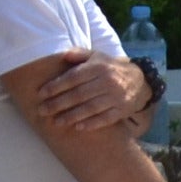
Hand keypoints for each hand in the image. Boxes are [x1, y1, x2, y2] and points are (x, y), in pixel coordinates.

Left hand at [27, 50, 149, 134]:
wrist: (140, 81)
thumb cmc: (110, 69)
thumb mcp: (97, 57)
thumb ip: (79, 54)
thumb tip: (62, 54)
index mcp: (99, 67)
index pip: (74, 77)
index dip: (56, 86)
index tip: (41, 94)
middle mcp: (108, 81)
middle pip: (79, 94)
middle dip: (58, 103)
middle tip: (42, 110)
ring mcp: (117, 97)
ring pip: (91, 108)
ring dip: (72, 116)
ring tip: (56, 122)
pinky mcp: (123, 110)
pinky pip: (105, 118)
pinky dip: (91, 124)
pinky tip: (78, 127)